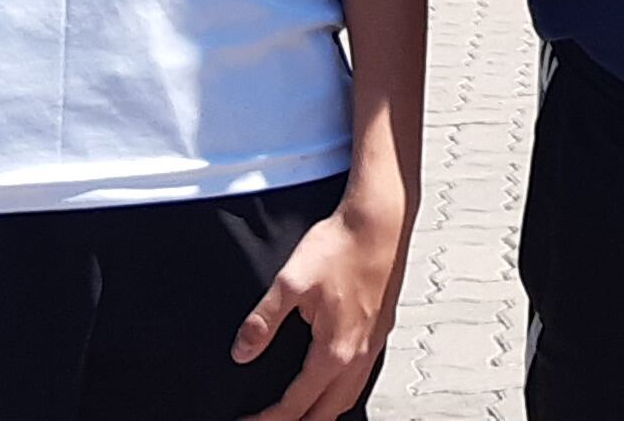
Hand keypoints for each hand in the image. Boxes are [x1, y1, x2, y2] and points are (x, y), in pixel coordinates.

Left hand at [233, 201, 406, 420]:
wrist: (381, 222)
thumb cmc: (342, 245)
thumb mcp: (291, 281)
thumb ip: (263, 320)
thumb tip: (241, 352)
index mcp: (334, 351)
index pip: (296, 405)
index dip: (267, 420)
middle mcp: (358, 356)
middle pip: (326, 414)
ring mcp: (373, 346)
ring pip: (347, 400)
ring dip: (320, 414)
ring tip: (297, 414)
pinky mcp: (380, 333)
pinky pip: (360, 381)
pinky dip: (340, 395)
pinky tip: (330, 383)